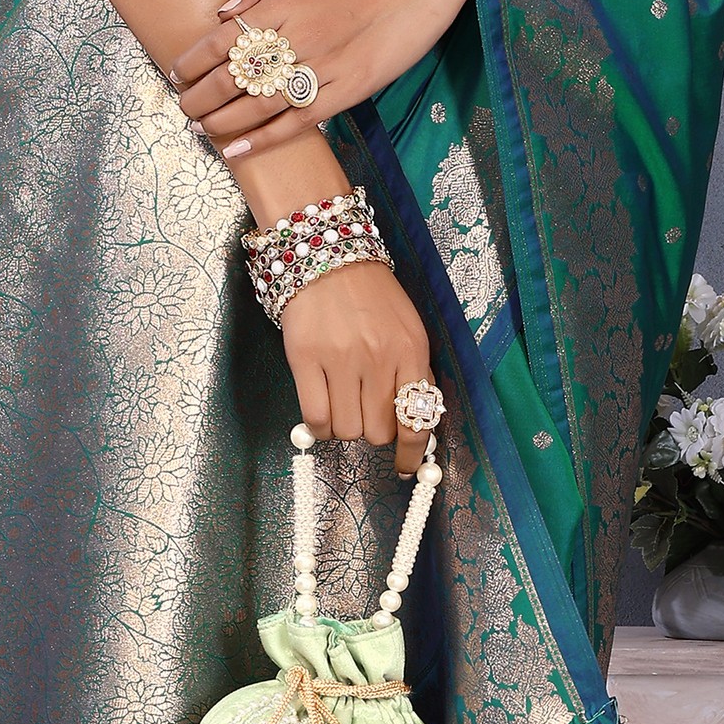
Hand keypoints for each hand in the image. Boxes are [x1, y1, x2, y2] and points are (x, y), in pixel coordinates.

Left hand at [170, 0, 473, 160]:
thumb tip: (220, 11)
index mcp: (282, 6)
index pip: (223, 39)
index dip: (193, 60)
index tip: (176, 73)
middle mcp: (296, 38)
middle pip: (234, 76)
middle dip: (200, 96)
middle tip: (184, 106)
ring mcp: (321, 68)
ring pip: (259, 105)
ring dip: (224, 121)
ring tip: (202, 128)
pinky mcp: (344, 93)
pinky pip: (296, 122)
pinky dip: (263, 139)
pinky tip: (236, 149)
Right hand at [280, 259, 432, 477]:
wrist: (327, 256)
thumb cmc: (370, 295)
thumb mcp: (407, 328)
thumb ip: (413, 371)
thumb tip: (414, 420)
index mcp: (410, 350)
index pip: (418, 419)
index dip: (412, 453)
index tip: (405, 466)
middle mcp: (378, 358)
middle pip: (378, 432)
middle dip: (373, 431)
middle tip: (364, 413)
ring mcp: (341, 360)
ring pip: (346, 430)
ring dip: (344, 427)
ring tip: (341, 405)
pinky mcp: (306, 360)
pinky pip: (315, 418)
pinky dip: (318, 428)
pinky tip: (320, 415)